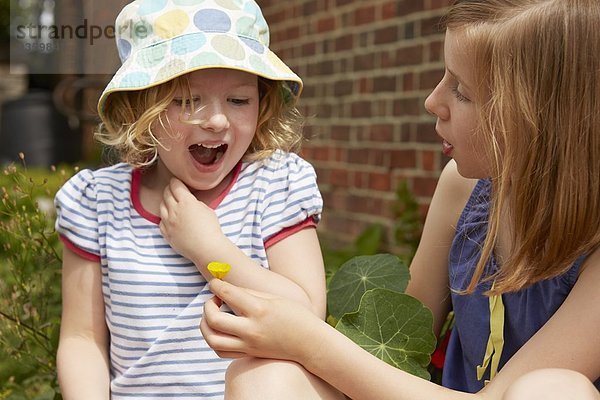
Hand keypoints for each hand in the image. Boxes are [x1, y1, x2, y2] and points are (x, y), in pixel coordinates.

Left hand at [159, 178, 225, 262]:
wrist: (207, 248)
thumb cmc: (211, 228)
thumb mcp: (206, 209)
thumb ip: (194, 202)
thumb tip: (188, 201)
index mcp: (186, 202)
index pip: (175, 185)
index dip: (175, 182)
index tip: (177, 182)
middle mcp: (174, 210)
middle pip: (166, 194)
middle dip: (169, 190)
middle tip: (173, 190)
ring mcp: (168, 222)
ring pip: (161, 206)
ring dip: (166, 203)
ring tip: (172, 204)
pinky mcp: (166, 233)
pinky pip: (161, 221)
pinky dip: (165, 217)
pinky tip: (171, 218)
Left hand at [201, 279, 322, 362]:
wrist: (310, 343)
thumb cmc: (296, 316)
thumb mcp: (274, 298)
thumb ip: (249, 293)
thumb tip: (227, 289)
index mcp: (259, 309)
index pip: (227, 294)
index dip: (216, 285)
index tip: (214, 282)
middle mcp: (251, 329)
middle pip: (214, 319)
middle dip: (207, 306)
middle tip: (214, 299)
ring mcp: (249, 344)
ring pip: (212, 339)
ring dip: (205, 325)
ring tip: (212, 315)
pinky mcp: (249, 354)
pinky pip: (221, 351)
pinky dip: (213, 339)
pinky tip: (220, 329)